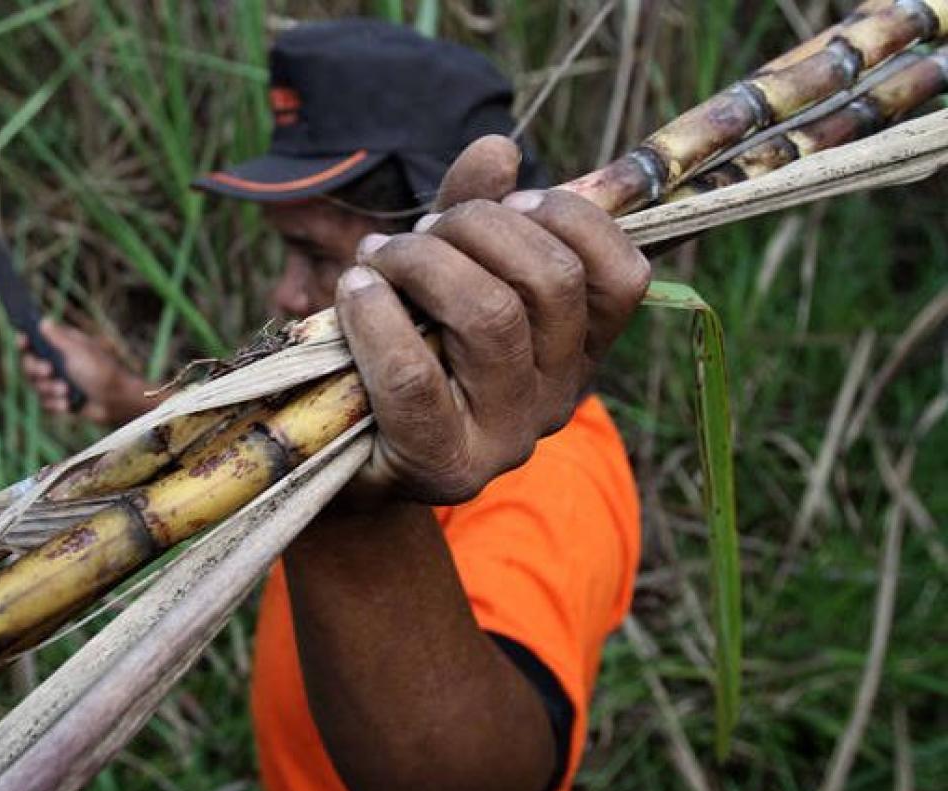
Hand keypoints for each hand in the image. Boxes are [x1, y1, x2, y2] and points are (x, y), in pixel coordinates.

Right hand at [18, 320, 156, 425]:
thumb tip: (42, 321)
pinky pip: (45, 403)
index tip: (22, 341)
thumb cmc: (101, 371)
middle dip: (37, 370)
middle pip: (28, 365)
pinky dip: (56, 404)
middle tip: (49, 371)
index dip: (24, 340)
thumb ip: (57, 338)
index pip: (34, 340)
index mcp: (61, 346)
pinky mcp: (60, 400)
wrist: (116, 400)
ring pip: (35, 386)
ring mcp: (57, 382)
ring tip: (66, 391)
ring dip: (50, 389)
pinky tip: (68, 404)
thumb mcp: (78, 351)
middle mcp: (56, 363)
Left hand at [335, 135, 649, 506]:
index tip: (509, 201)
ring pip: (491, 317)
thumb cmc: (404, 347)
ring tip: (377, 258)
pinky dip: (375, 314)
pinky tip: (354, 291)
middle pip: (550, 282)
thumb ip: (473, 213)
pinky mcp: (443, 465)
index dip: (570, 217)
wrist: (345, 450)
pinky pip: (415, 374)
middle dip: (475, 226)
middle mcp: (558, 397)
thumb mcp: (442, 272)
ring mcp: (507, 438)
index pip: (622, 277)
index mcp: (577, 349)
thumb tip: (498, 148)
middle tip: (421, 231)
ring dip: (422, 262)